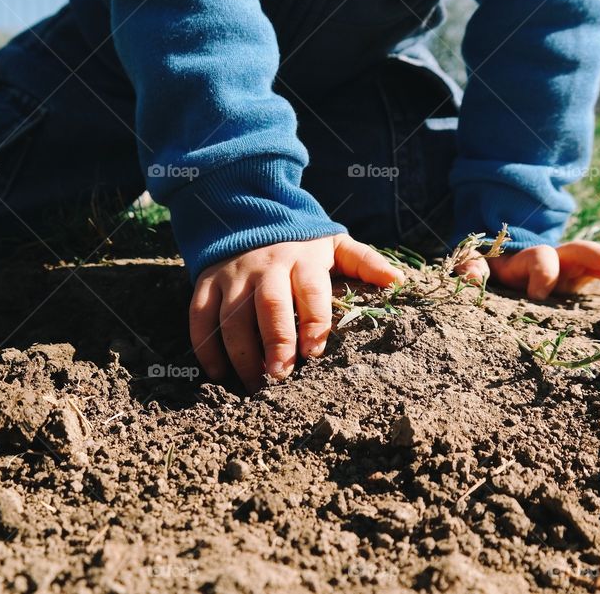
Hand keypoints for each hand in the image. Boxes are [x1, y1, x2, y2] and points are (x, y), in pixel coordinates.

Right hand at [189, 234, 403, 392]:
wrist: (250, 214)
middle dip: (276, 342)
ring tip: (254, 385)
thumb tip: (398, 281)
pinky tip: (217, 373)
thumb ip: (364, 262)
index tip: (315, 352)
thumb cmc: (301, 244)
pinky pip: (200, 315)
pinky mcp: (207, 282)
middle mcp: (266, 265)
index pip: (310, 290)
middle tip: (280, 376)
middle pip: (270, 305)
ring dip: (241, 353)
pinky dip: (205, 346)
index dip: (314, 321)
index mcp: (302, 258)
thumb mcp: (334, 244)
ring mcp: (233, 274)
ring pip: (232, 316)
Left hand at [455, 240, 599, 299]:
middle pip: (577, 250)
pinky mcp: (577, 278)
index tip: (539, 298)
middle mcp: (551, 258)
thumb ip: (470, 268)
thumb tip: (467, 279)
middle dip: (597, 257)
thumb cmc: (484, 267)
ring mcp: (567, 267)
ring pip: (593, 258)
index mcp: (524, 258)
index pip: (540, 259)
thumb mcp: (473, 265)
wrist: (494, 259)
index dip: (543, 275)